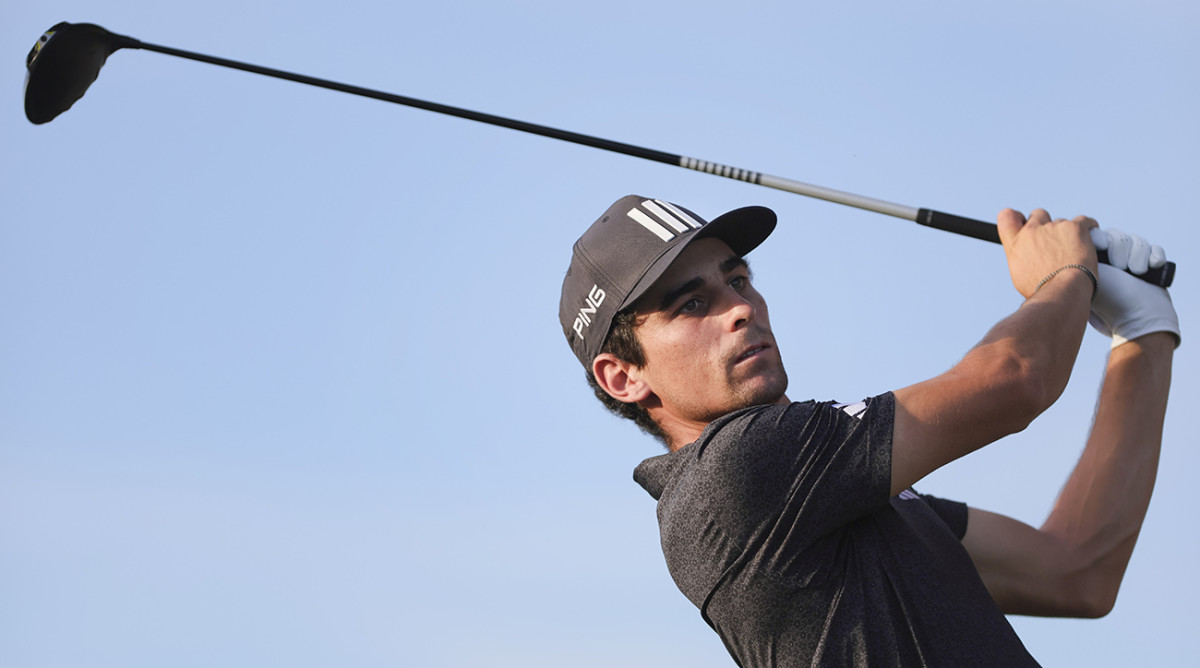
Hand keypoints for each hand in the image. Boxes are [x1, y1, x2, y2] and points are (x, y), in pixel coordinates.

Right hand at [997, 209, 1098, 297]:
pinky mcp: (1074, 227)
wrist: (1062, 290)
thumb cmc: (1041, 289)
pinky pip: (1084, 221)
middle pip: (1039, 214)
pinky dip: (1088, 228)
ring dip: (1067, 233)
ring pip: (1062, 222)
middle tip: (1054, 241)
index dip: (1017, 218)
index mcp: (1015, 243)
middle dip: (1046, 224)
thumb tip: (1029, 256)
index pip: (1007, 216)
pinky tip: (1090, 238)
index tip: (1024, 223)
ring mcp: (1053, 227)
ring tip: (1074, 251)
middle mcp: (1032, 231)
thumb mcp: (1020, 274)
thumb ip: (1022, 256)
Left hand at [1088, 228, 1180, 348]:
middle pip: (1118, 236)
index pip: (1099, 236)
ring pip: (1137, 241)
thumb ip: (1076, 262)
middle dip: (1120, 248)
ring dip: (1137, 254)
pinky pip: (1154, 249)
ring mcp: (1133, 262)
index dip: (1102, 238)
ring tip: (1136, 272)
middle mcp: (1113, 259)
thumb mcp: (1086, 280)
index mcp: (1094, 261)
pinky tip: (1152, 266)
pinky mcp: (1151, 266)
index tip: (1100, 245)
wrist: (1137, 320)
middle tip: (1121, 266)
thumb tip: (1072, 244)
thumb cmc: (1107, 304)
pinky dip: (1154, 255)